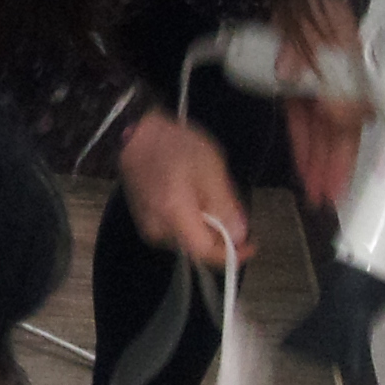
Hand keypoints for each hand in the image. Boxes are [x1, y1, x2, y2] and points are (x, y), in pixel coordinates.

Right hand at [118, 109, 251, 265]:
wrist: (132, 131)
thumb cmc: (173, 145)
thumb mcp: (210, 168)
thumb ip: (224, 204)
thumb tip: (239, 234)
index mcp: (173, 216)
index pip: (206, 253)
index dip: (232, 253)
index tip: (251, 244)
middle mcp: (157, 229)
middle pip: (197, 248)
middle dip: (220, 236)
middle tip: (232, 210)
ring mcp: (147, 225)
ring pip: (186, 240)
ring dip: (206, 228)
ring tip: (212, 198)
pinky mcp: (143, 218)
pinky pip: (174, 231)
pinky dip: (191, 221)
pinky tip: (194, 198)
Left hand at [280, 0, 370, 208]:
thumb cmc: (312, 4)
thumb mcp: (315, 25)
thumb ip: (306, 54)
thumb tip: (298, 81)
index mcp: (353, 75)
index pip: (350, 121)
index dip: (343, 151)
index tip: (337, 176)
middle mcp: (340, 88)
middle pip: (340, 135)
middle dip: (334, 168)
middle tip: (328, 200)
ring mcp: (319, 91)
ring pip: (322, 135)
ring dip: (319, 164)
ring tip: (317, 195)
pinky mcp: (299, 90)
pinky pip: (303, 124)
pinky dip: (304, 146)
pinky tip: (305, 169)